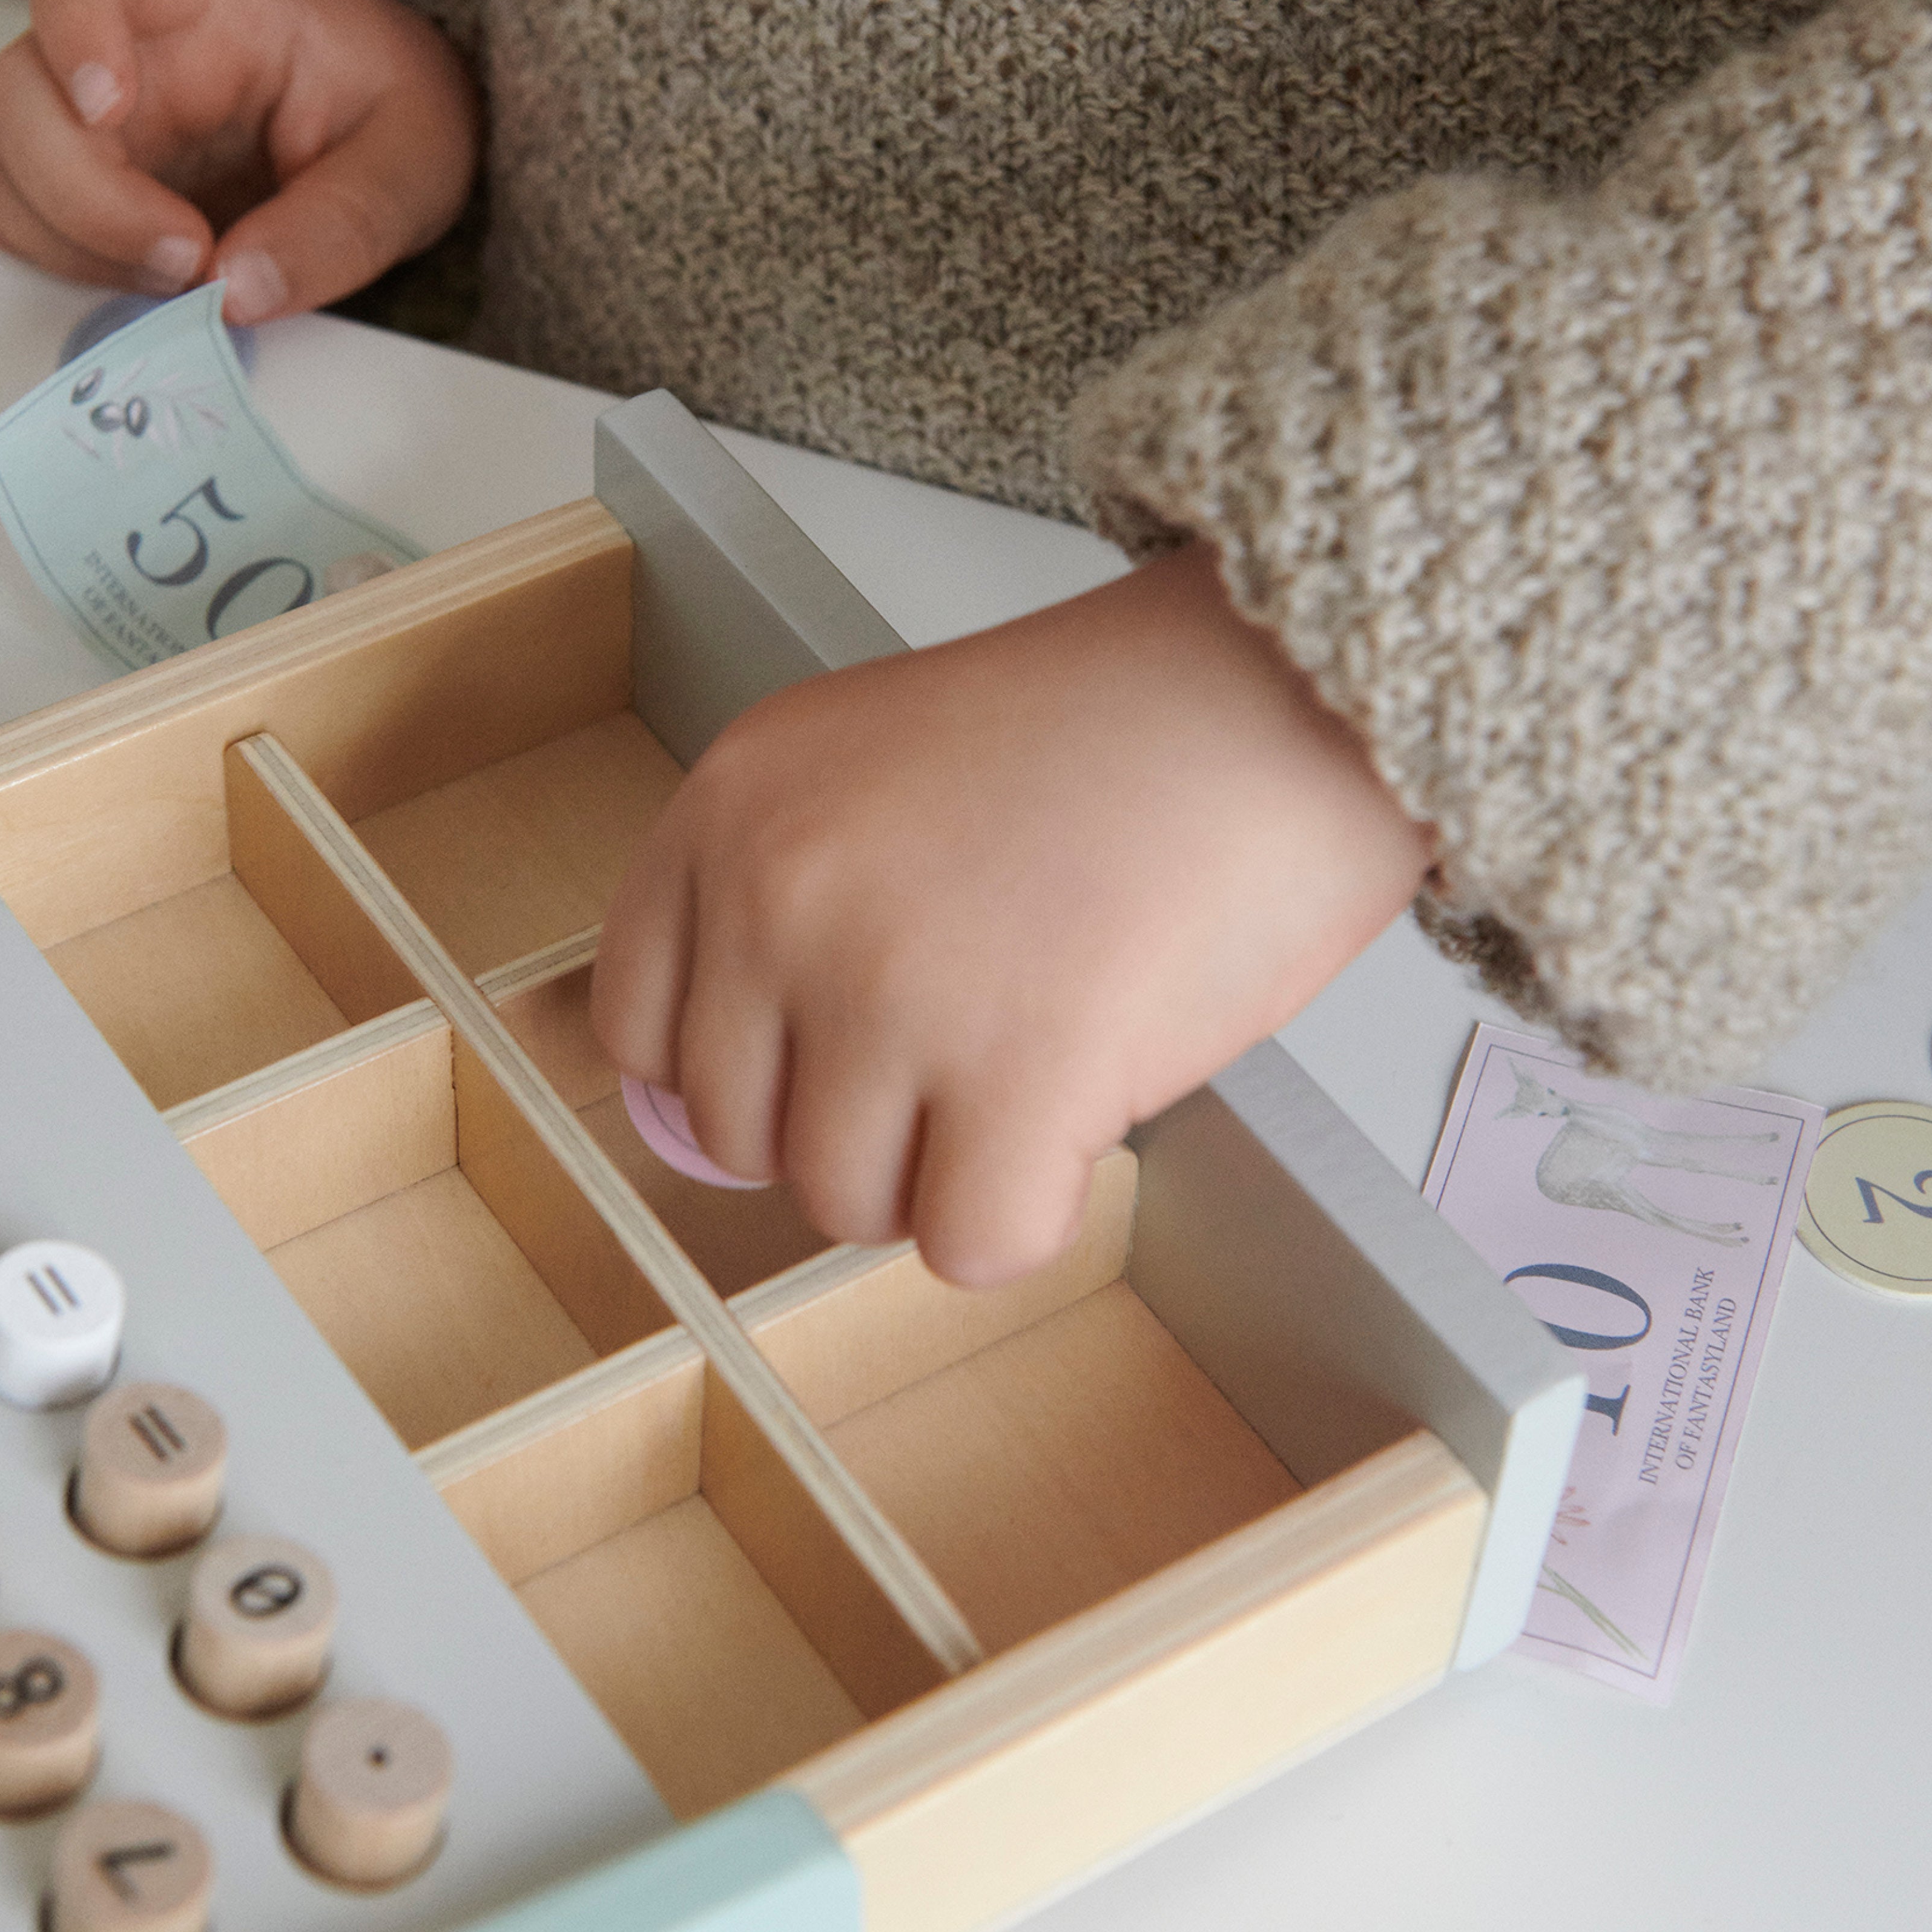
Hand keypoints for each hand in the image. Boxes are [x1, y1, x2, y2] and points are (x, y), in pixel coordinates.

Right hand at [0, 0, 479, 322]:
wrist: (380, 140)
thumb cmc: (384, 114)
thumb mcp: (411, 161)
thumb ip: (342, 223)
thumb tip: (236, 290)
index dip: (71, 17)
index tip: (107, 102)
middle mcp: (119, 50)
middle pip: (18, 90)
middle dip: (83, 197)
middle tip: (187, 258)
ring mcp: (82, 121)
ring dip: (62, 244)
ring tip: (173, 281)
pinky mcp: (73, 188)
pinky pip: (5, 218)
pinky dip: (52, 268)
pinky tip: (136, 288)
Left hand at [590, 546, 1433, 1286]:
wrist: (1289, 686)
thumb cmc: (1114, 733)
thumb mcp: (874, 767)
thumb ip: (778, 907)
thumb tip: (734, 1113)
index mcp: (732, 808)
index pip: (641, 1030)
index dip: (750, 1066)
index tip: (837, 1046)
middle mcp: (782, 896)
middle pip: (741, 1138)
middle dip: (855, 1124)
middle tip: (972, 1042)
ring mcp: (889, 989)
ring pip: (847, 1204)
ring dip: (945, 1171)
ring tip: (1039, 1055)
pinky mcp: (1014, 1074)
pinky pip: (968, 1244)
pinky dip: (1030, 1215)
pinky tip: (1081, 1118)